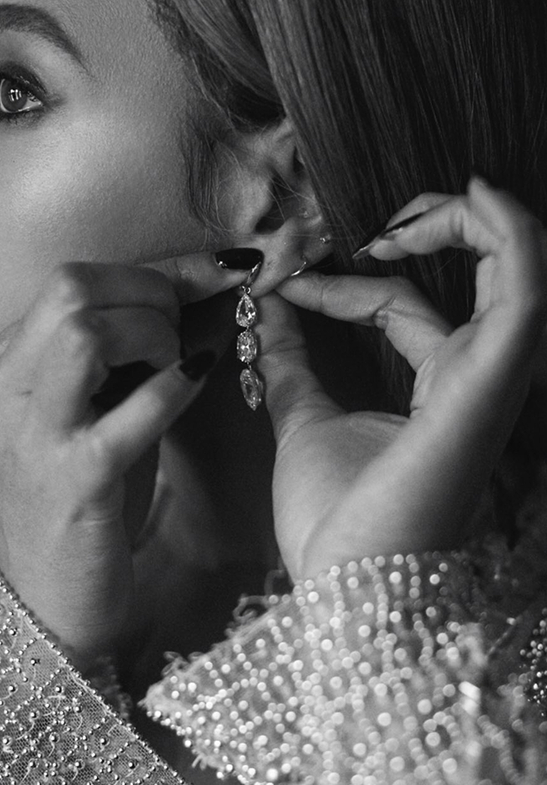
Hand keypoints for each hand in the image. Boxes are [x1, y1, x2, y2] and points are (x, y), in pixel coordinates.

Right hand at [0, 260, 240, 667]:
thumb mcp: (74, 413)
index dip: (149, 270)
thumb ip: (109, 356)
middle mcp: (1, 390)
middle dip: (148, 291)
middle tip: (184, 325)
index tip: (210, 269)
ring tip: (177, 359)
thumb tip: (186, 294)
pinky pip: (131, 409)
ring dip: (153, 331)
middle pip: (70, 289)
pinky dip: (173, 384)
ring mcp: (31, 434)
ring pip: (83, 331)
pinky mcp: (72, 480)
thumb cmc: (73, 497)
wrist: (40, 601)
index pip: (67, 281)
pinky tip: (197, 377)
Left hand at [260, 178, 546, 580]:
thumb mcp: (301, 418)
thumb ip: (288, 358)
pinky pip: (524, 296)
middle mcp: (477, 381)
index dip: (343, 283)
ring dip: (478, 220)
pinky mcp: (491, 385)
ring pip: (519, 273)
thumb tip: (263, 303)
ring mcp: (492, 382)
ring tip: (432, 195)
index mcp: (439, 390)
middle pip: (479, 277)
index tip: (280, 283)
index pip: (403, 307)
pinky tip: (483, 194)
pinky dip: (514, 240)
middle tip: (374, 219)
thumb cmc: (334, 523)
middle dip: (435, 227)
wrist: (345, 590)